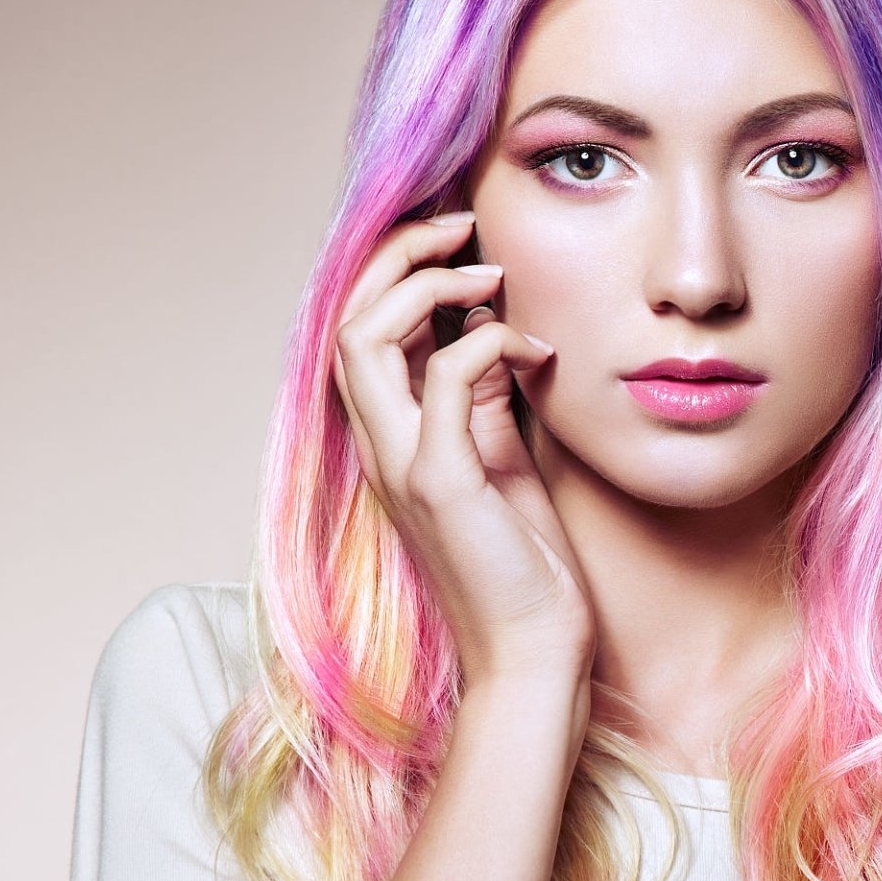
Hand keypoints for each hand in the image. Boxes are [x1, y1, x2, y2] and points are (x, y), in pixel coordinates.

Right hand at [331, 213, 595, 688]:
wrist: (532, 654)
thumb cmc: (524, 566)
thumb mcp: (501, 462)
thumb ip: (484, 400)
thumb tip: (493, 334)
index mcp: (391, 439)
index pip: (362, 330)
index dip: (396, 271)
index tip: (458, 241)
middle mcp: (381, 446)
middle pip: (346, 317)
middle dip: (398, 255)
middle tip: (463, 226)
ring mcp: (403, 464)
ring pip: (364, 338)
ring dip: (426, 286)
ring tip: (487, 270)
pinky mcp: (441, 483)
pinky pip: (447, 380)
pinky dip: (487, 343)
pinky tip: (535, 349)